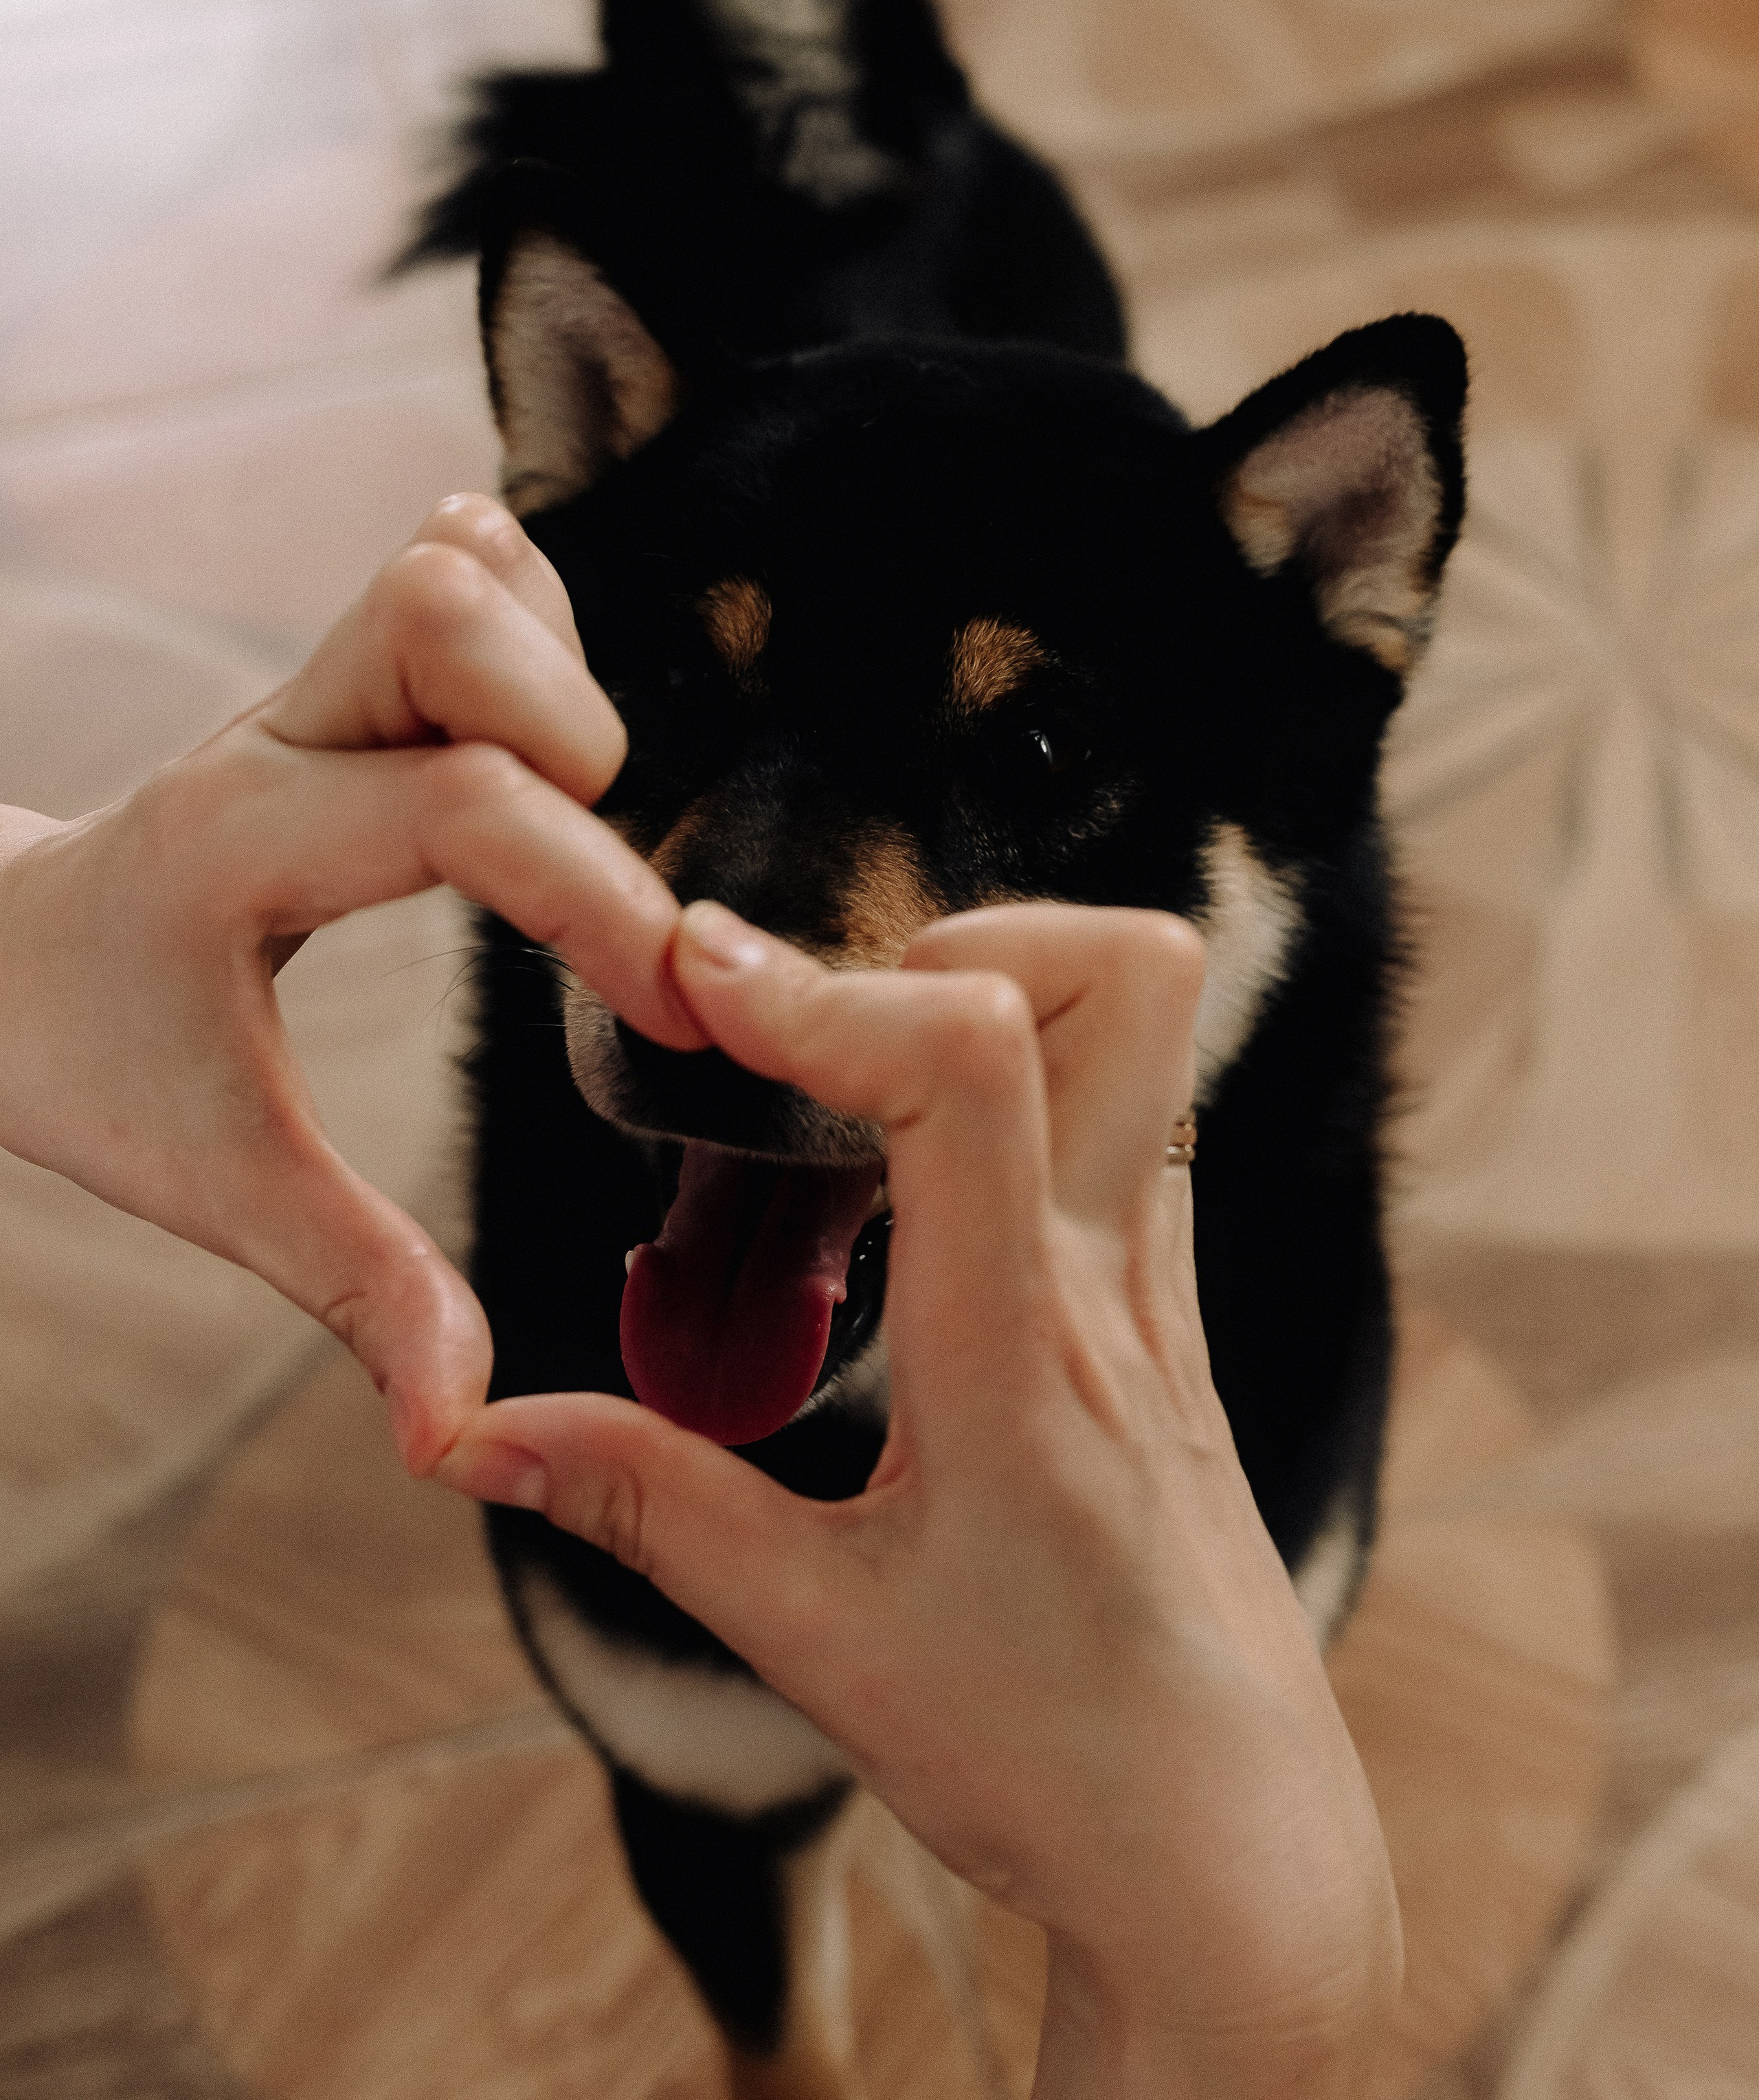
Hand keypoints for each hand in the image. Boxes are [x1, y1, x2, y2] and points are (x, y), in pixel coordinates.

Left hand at [0, 495, 702, 1476]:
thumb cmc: (97, 1057)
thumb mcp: (216, 1182)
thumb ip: (355, 1287)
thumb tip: (457, 1429)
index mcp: (247, 845)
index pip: (462, 810)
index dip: (598, 899)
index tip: (675, 1011)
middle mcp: (278, 732)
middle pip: (441, 611)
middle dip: (563, 726)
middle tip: (593, 861)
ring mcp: (304, 681)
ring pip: (447, 567)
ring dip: (545, 659)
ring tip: (569, 789)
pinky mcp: (335, 665)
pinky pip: (452, 565)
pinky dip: (524, 614)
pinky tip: (535, 710)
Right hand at [439, 900, 1399, 2099]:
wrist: (1237, 1861)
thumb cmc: (1045, 1762)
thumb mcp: (813, 1639)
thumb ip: (645, 1505)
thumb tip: (468, 1433)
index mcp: (1020, 1353)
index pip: (967, 1066)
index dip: (822, 985)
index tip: (697, 979)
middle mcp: (1116, 1288)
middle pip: (1119, 980)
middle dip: (951, 936)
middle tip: (813, 1030)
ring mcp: (1161, 1293)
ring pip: (1143, 1034)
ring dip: (997, 993)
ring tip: (850, 1090)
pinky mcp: (1168, 1317)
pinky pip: (1125, 1126)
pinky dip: (1016, 1089)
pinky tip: (905, 1189)